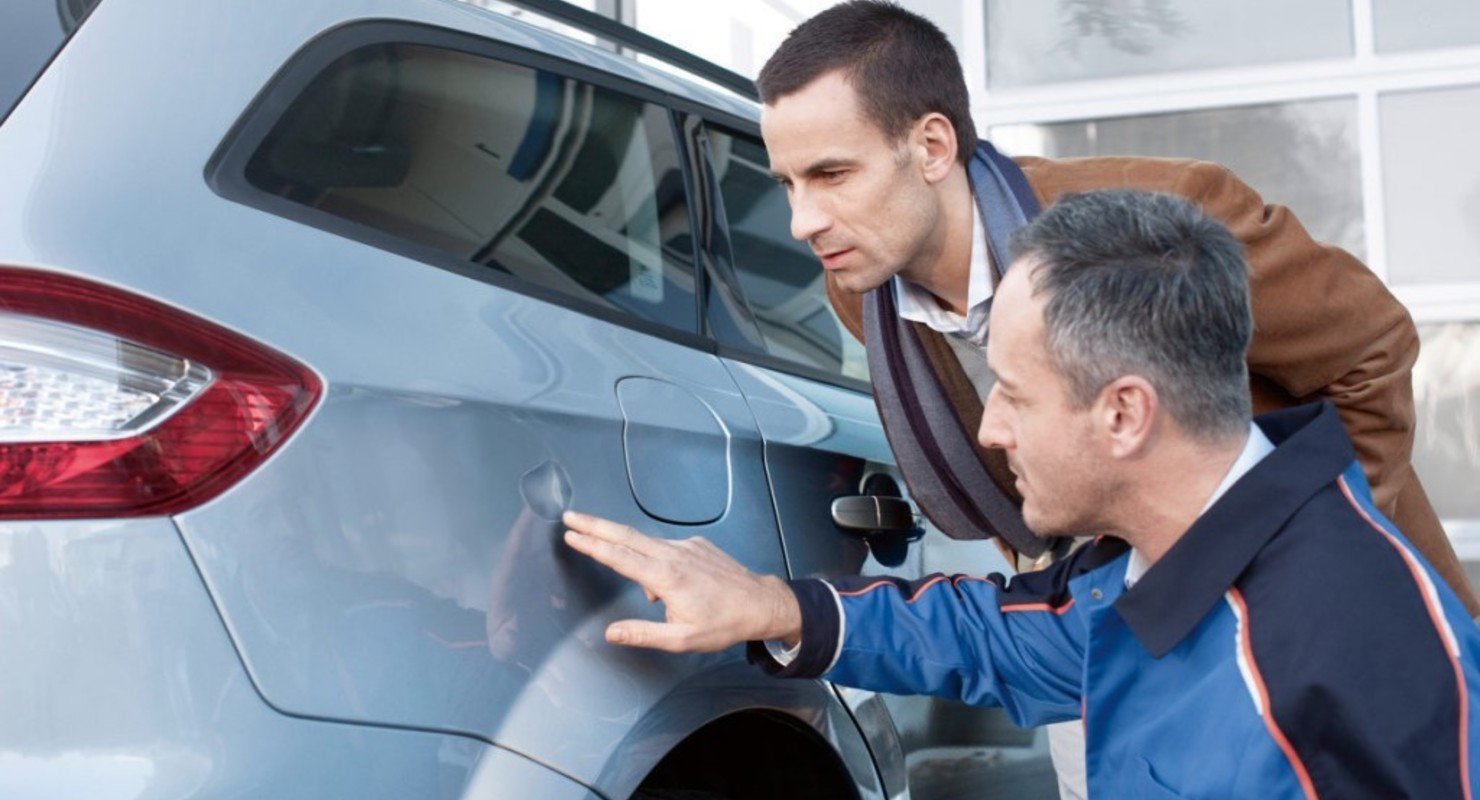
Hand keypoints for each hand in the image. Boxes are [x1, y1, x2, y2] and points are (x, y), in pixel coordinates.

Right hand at [562, 510, 800, 652]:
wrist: (761, 603)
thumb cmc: (725, 623)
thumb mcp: (682, 639)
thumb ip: (643, 634)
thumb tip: (611, 633)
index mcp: (667, 577)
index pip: (620, 557)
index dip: (592, 545)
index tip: (572, 534)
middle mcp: (674, 555)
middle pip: (626, 535)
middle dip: (595, 525)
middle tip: (570, 516)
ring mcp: (686, 546)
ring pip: (647, 543)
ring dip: (626, 547)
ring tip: (654, 593)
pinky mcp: (696, 544)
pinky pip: (667, 549)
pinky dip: (656, 561)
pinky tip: (671, 587)